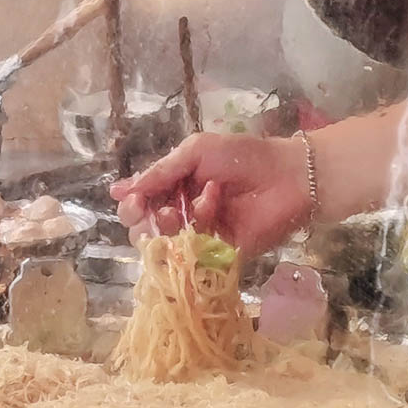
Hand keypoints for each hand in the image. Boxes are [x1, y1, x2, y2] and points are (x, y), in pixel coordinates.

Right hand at [109, 133, 310, 255]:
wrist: (288, 176)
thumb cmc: (245, 157)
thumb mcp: (196, 152)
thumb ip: (160, 172)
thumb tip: (119, 190)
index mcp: (175, 188)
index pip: (139, 204)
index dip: (131, 205)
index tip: (134, 200)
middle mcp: (184, 214)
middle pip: (145, 229)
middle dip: (145, 219)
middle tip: (158, 208)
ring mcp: (200, 236)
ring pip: (165, 244)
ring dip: (172, 222)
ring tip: (190, 206)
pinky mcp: (218, 255)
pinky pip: (192, 254)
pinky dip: (198, 229)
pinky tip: (211, 208)